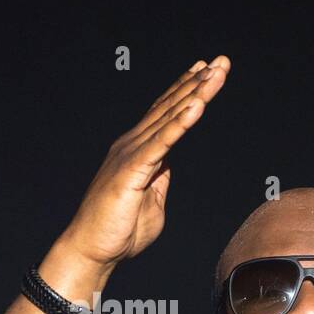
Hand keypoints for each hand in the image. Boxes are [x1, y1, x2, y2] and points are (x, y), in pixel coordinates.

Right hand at [61, 56, 229, 265]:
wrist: (91, 251)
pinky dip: (180, 123)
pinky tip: (197, 105)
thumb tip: (169, 167)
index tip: (205, 70)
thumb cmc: (118, 232)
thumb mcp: (152, 201)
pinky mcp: (131, 171)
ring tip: (216, 72)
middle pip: (171, 107)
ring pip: (169, 118)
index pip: (165, 114)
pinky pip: (162, 143)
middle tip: (221, 61)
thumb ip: (161, 180)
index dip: (185, 90)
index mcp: (138, 152)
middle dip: (198, 82)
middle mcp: (133, 146)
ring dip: (195, 93)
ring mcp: (132, 155)